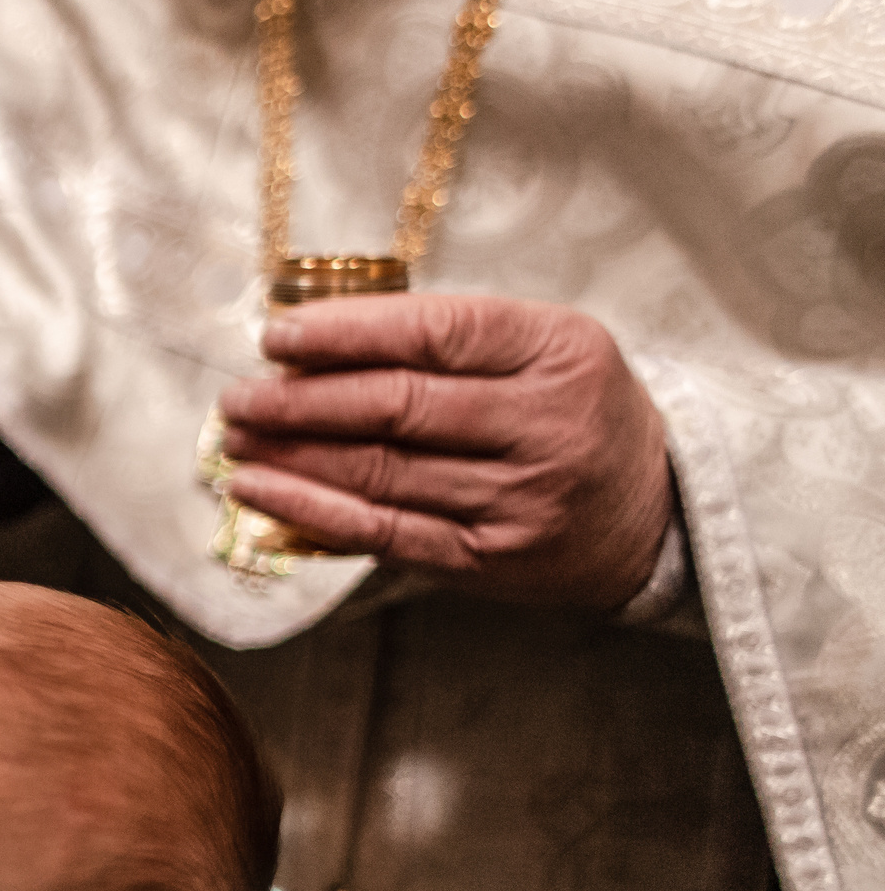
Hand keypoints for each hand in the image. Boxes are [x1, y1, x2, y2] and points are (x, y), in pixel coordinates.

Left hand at [216, 294, 674, 609]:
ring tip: (236, 440)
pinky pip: (381, 531)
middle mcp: (544, 425)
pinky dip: (309, 509)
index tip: (277, 336)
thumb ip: (448, 340)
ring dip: (291, 455)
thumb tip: (314, 343)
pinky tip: (259, 491)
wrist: (654, 513)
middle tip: (238, 396)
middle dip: (300, 400)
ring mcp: (518, 498)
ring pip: (380, 471)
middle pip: (397, 405)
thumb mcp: (542, 350)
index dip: (345, 332)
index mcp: (558, 352)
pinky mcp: (487, 558)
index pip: (434, 332)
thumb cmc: (574, 413)